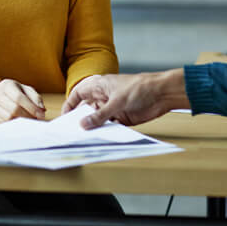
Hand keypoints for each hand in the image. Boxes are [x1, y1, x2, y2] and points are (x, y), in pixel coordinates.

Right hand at [0, 79, 44, 123]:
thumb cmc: (14, 92)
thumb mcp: (26, 90)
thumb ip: (36, 98)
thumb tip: (42, 111)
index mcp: (7, 85)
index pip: (19, 98)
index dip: (31, 108)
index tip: (41, 115)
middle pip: (14, 109)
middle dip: (27, 116)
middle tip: (36, 120)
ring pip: (8, 118)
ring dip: (21, 122)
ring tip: (29, 121)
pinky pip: (3, 124)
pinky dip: (13, 126)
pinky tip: (19, 123)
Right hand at [62, 69, 188, 127]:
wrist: (162, 94)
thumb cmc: (139, 88)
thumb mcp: (116, 101)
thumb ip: (100, 115)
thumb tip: (83, 124)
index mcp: (99, 86)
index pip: (78, 94)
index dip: (70, 105)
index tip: (64, 118)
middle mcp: (103, 97)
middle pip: (86, 109)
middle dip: (80, 120)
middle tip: (73, 133)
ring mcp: (112, 108)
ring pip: (97, 120)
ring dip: (94, 128)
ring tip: (86, 139)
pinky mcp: (122, 118)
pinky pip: (109, 127)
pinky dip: (106, 132)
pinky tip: (103, 139)